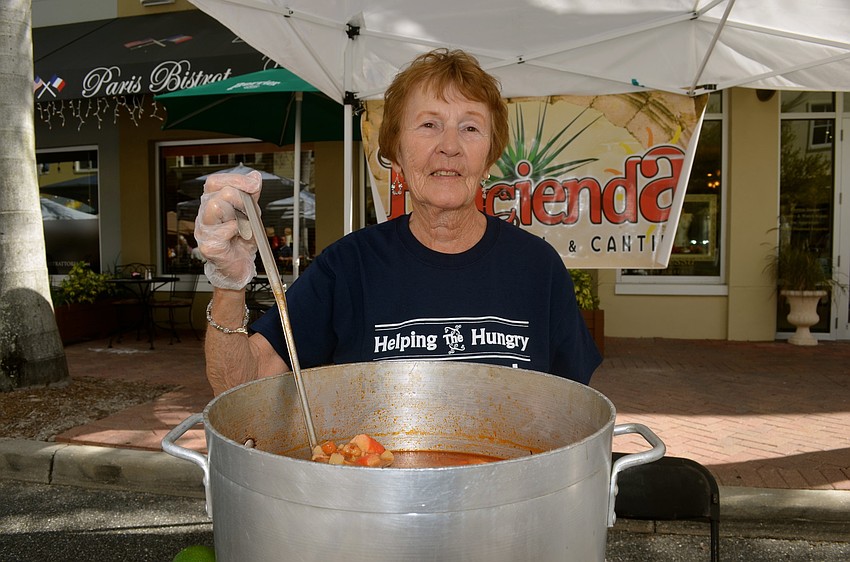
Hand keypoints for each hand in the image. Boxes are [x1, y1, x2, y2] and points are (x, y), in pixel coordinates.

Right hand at [194, 171, 261, 289]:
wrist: (240, 266)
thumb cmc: (241, 240)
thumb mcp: (251, 213)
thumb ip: (251, 195)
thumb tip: (254, 177)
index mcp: (212, 203)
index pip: (214, 182)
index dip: (234, 180)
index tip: (253, 186)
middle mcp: (204, 215)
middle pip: (219, 193)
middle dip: (241, 200)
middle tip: (248, 212)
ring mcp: (204, 230)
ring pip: (216, 207)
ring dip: (237, 216)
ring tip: (242, 226)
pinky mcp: (209, 246)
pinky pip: (224, 230)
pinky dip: (237, 232)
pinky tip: (238, 237)